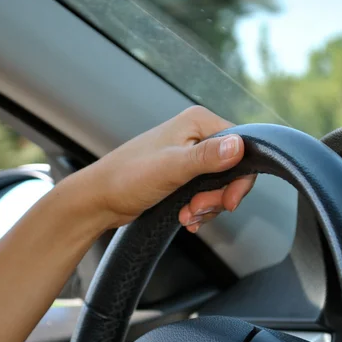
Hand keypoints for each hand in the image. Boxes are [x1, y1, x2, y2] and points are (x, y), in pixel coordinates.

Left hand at [77, 106, 256, 231]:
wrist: (99, 200)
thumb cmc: (127, 178)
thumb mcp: (171, 168)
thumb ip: (206, 157)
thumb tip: (239, 146)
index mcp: (197, 122)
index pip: (242, 146)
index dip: (239, 178)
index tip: (228, 202)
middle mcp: (196, 135)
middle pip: (232, 169)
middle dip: (218, 197)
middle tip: (198, 210)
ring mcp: (188, 155)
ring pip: (219, 185)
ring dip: (207, 207)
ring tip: (186, 216)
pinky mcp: (182, 174)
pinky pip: (205, 193)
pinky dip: (199, 210)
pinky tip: (185, 219)